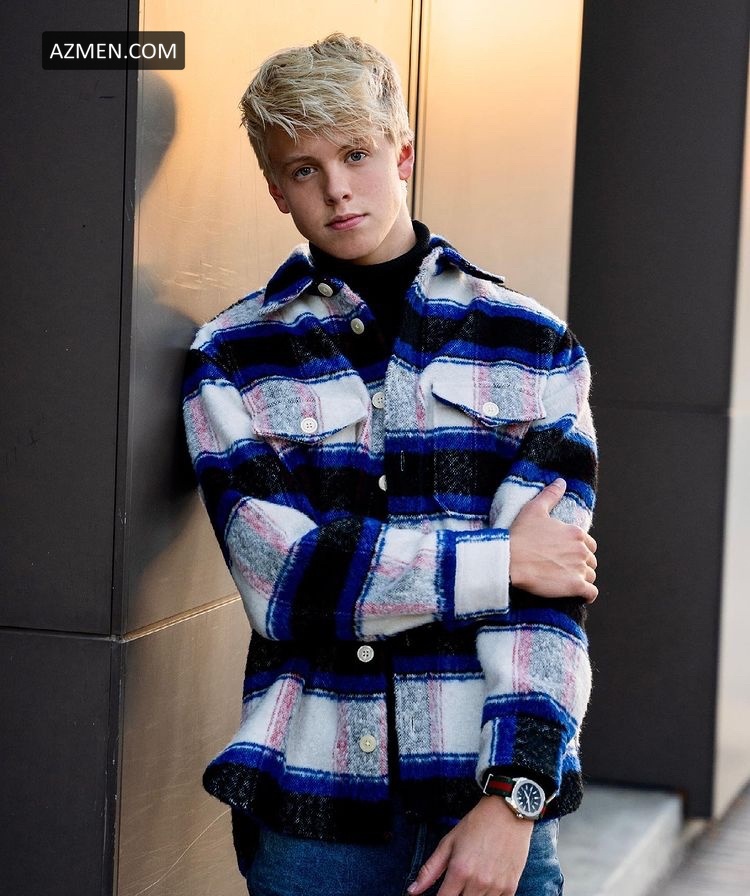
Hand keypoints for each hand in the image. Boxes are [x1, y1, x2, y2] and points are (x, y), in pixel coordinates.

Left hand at [407, 796, 532, 895]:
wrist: (507, 812)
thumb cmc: (476, 824)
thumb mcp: (449, 842)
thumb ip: (430, 870)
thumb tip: (412, 892)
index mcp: (459, 871)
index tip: (441, 893)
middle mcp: (477, 882)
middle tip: (457, 884)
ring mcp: (496, 886)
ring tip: (471, 881)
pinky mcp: (511, 887)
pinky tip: (485, 885)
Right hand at [509, 479, 597, 602]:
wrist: (509, 560)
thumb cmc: (520, 535)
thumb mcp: (534, 509)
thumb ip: (551, 495)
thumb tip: (561, 482)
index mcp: (575, 533)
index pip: (588, 543)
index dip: (578, 549)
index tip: (566, 554)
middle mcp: (581, 550)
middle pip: (590, 560)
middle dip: (581, 564)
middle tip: (564, 568)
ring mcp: (579, 569)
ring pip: (591, 575)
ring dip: (582, 578)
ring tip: (567, 580)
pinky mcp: (575, 586)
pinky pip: (591, 592)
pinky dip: (588, 594)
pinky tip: (581, 594)